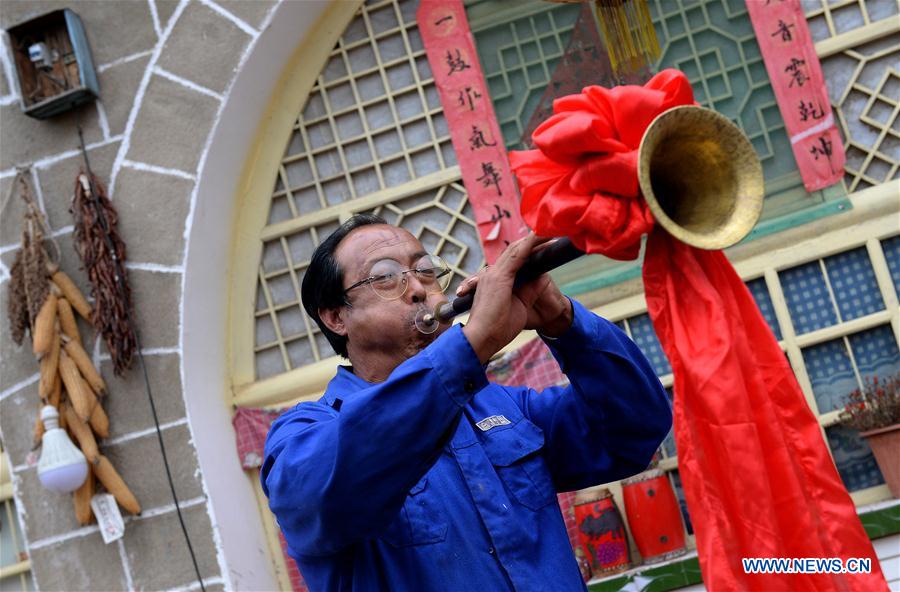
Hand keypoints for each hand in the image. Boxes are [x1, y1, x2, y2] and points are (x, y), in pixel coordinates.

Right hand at [459, 235, 572, 362]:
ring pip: (517, 250)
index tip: (544, 245)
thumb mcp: (519, 306)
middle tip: (549, 233)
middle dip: (533, 242)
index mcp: (495, 281)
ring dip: (534, 239)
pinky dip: (530, 245)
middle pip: (515, 251)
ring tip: (549, 231)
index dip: (529, 251)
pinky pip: (517, 255)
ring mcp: (494, 274)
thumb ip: (529, 290)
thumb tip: (541, 278)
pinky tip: (541, 237)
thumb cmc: (497, 329)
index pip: (514, 260)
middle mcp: (492, 274)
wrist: (482, 339)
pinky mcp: (498, 277)